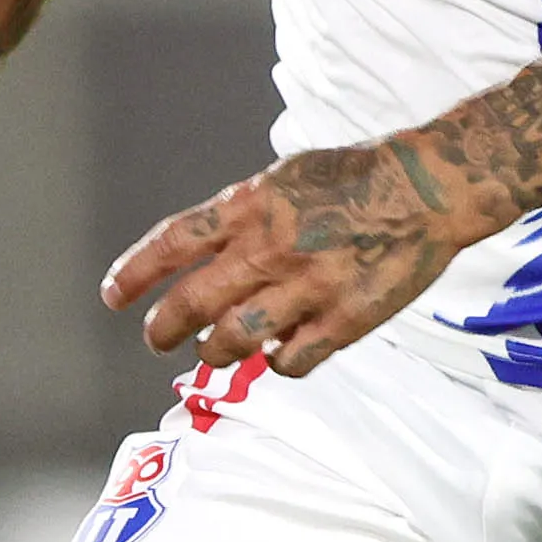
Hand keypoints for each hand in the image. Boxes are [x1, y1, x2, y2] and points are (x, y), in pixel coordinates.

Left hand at [107, 138, 473, 375]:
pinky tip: (275, 356)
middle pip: (192, 304)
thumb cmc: (357, 178)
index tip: (114, 296)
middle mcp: (268, 248)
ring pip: (232, 342)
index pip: (172, 244)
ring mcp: (305, 289)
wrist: (428, 189)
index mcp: (251, 206)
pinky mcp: (341, 321)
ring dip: (213, 353)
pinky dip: (274, 364)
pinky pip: (288, 362)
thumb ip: (243, 216)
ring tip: (212, 353)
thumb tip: (206, 254)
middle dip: (163, 329)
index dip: (135, 274)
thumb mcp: (286, 176)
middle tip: (158, 339)